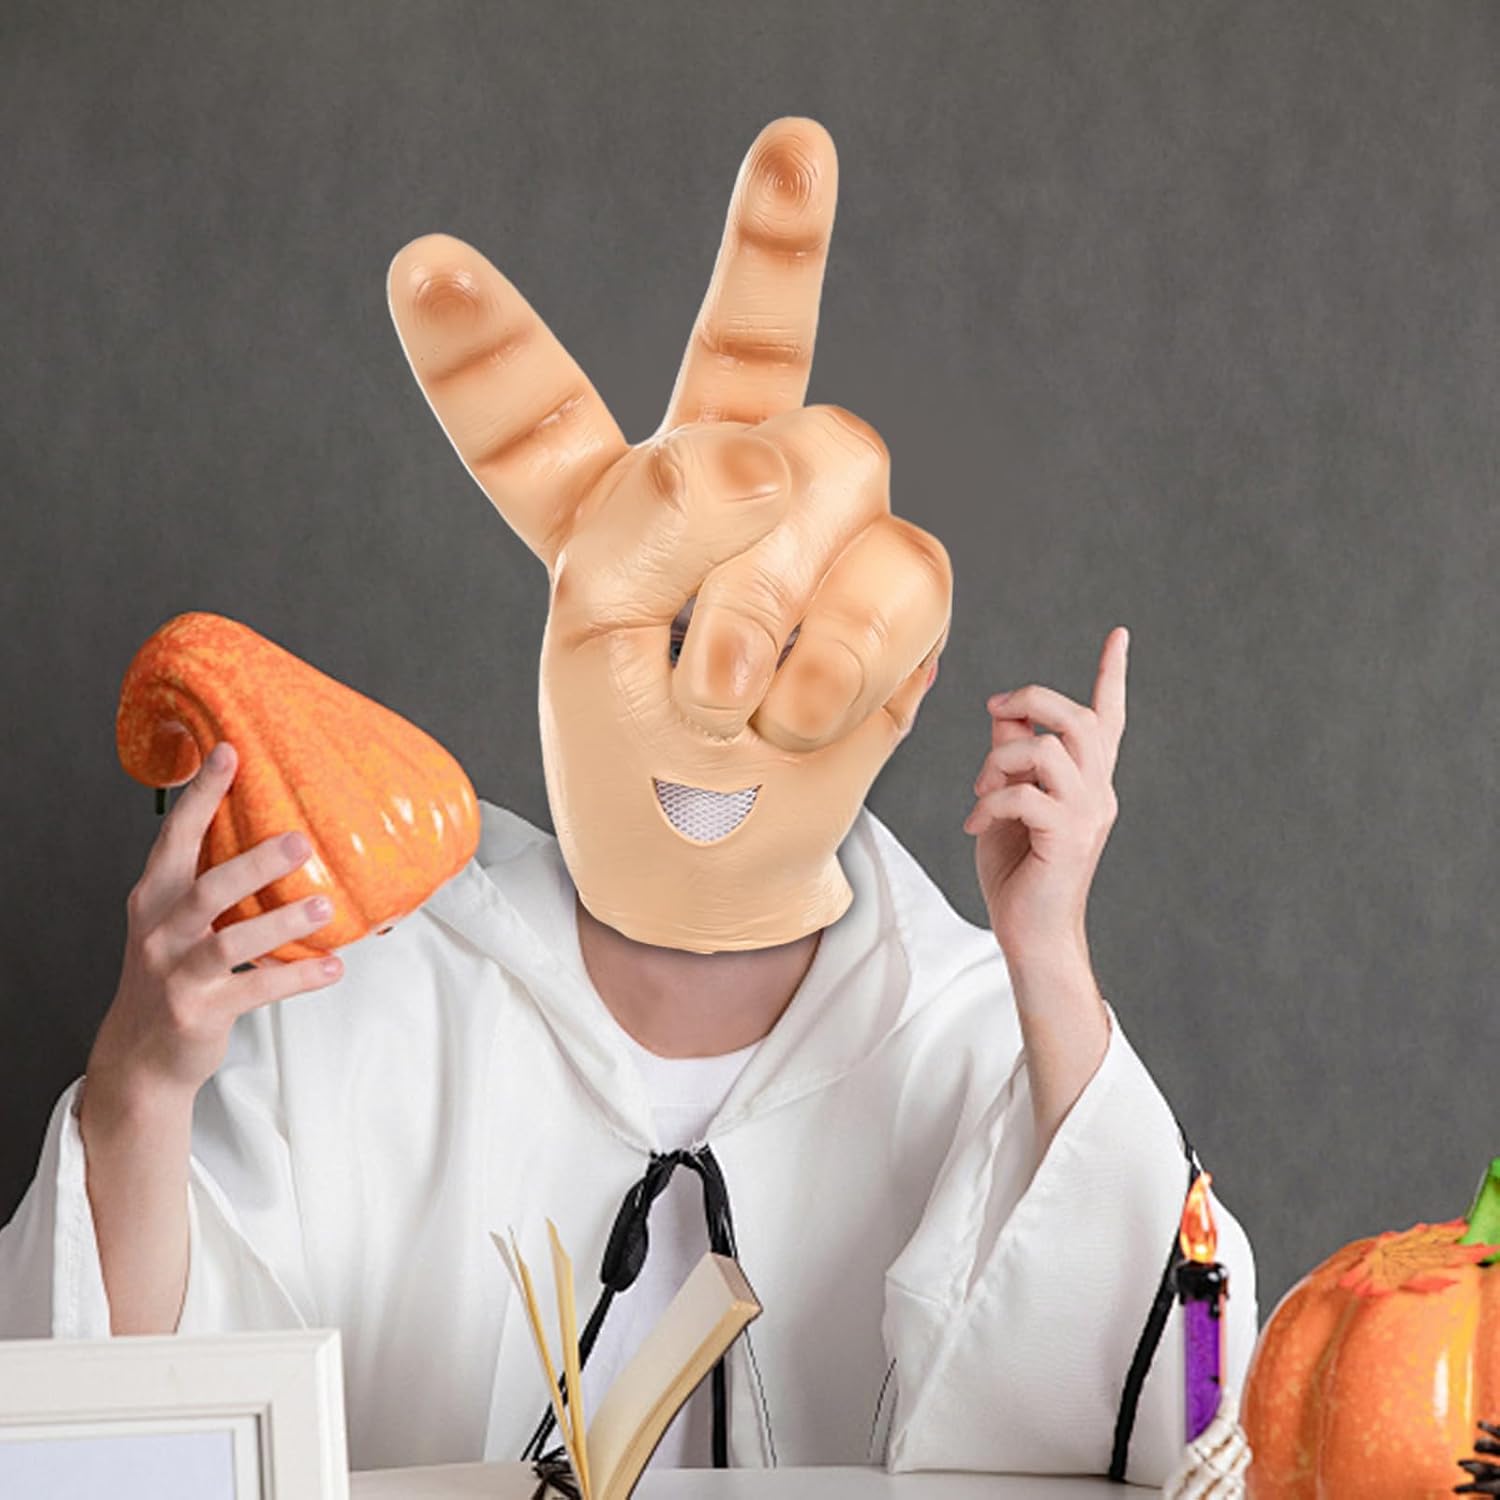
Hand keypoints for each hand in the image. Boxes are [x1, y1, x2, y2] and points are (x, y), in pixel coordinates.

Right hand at [86, 740, 342, 1108]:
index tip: (229, 752)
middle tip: (301, 841)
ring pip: (229, 941)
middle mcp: (160, 930)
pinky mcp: (198, 1011)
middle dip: (254, 863)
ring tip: (325, 905)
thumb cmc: (172, 975)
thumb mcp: (176, 922)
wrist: (141, 1055)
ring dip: (281, 922)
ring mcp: (176, 973)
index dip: (202, 794)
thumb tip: (278, 834)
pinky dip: (298, 977)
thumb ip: (211, 882)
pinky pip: (256, 989)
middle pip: (207, 888)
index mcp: (155, 897)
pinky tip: (333, 966)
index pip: (176, 837)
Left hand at [384, 117, 952, 949]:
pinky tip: (800, 712)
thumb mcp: (595, 644)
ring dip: (769, 601)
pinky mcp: (896, 580)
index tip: (425, 263)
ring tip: (729, 698)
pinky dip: (842, 659)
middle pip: (759, 346)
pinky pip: (901, 567)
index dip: (489, 338)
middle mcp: (716, 480)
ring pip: (835, 460)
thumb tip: (773, 464)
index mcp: (596, 500)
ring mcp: (814, 522)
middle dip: (771, 284)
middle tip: (754, 346)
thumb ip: (652, 524)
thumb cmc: (633, 763)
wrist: (716, 869)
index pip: (542, 404)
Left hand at [964, 627, 1127, 966]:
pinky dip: (990, 802)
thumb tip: (1002, 713)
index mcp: (1089, 782)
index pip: (1108, 719)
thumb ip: (1010, 758)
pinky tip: (975, 825)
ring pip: (1050, 749)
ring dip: (1003, 758)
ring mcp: (1088, 816)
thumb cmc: (1017, 871)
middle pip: (1081, 718)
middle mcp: (1098, 793)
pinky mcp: (1068, 839)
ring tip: (981, 787)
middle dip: (1034, 698)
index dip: (1112, 675)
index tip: (1119, 634)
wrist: (1030, 935)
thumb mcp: (1007, 802)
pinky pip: (1025, 795)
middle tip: (995, 708)